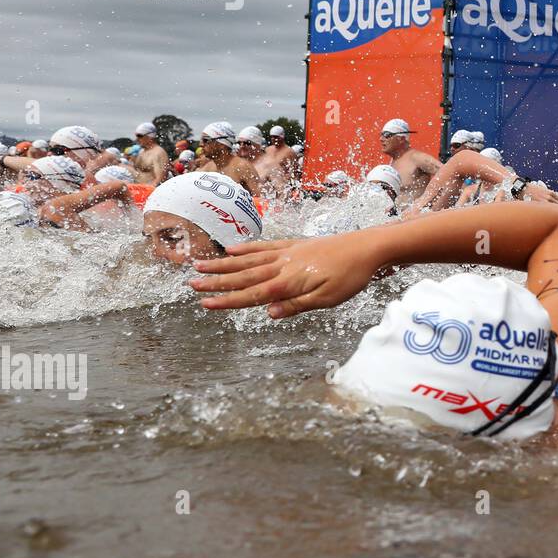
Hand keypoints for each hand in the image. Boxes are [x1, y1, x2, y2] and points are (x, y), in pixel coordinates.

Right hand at [189, 235, 383, 317]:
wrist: (367, 247)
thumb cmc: (350, 277)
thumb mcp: (327, 300)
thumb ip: (296, 306)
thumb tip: (268, 313)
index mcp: (288, 283)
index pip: (251, 294)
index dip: (227, 300)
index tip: (205, 304)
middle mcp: (282, 265)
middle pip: (243, 275)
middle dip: (216, 282)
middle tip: (191, 284)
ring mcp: (287, 252)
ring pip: (248, 259)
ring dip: (224, 264)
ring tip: (202, 266)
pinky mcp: (294, 245)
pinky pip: (265, 246)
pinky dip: (247, 248)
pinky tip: (233, 249)